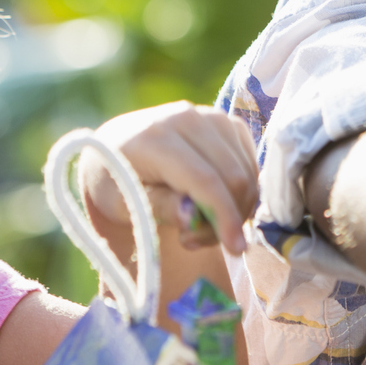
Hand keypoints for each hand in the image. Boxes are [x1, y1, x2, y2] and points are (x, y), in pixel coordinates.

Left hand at [82, 102, 258, 256]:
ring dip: (235, 208)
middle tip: (195, 239)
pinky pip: (250, 164)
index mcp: (156, 138)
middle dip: (229, 217)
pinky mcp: (226, 122)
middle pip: (233, 176)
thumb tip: (191, 219)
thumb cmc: (115, 181)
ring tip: (200, 224)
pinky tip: (215, 204)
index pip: (204, 179)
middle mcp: (187, 118)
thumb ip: (158, 207)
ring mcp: (210, 116)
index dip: (224, 216)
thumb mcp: (122, 203)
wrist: (117, 145)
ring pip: (246, 171)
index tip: (235, 248)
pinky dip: (241, 192)